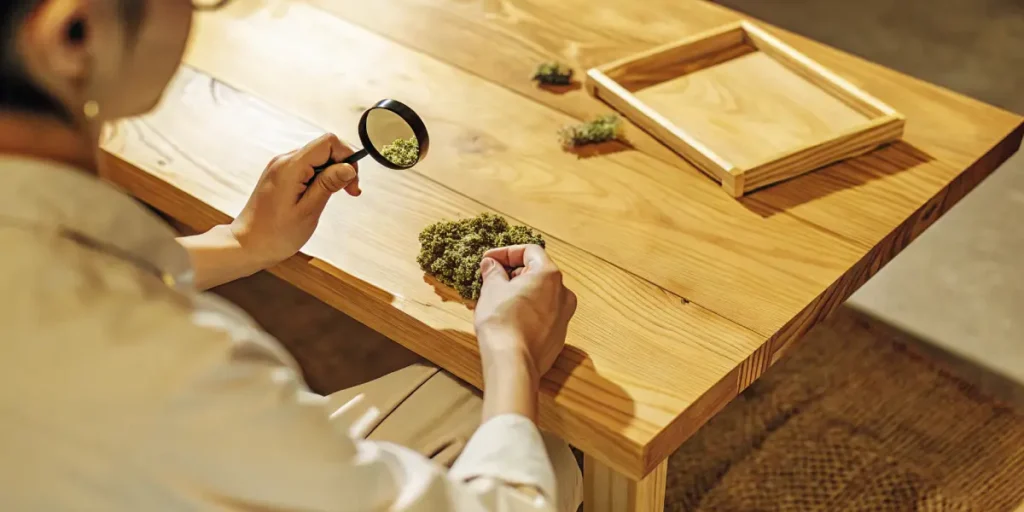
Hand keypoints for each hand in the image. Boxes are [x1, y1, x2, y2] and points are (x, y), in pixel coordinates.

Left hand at [230, 134, 360, 267]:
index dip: (346, 157)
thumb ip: (329, 184)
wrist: (247, 244)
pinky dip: (319, 178)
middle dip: (342, 167)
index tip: (351, 181)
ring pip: (317, 158)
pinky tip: (320, 195)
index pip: (328, 142)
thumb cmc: (275, 234)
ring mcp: (280, 167)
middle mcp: (284, 161)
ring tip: (334, 196)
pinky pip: (307, 167)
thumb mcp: (308, 211)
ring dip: (331, 174)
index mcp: (290, 167)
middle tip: (349, 192)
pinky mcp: (280, 175)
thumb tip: (349, 167)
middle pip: (324, 148)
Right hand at [474, 244, 576, 386]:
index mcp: (549, 275)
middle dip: (513, 273)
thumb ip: (493, 272)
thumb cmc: (502, 322)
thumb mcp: (492, 289)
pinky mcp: (558, 336)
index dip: (506, 253)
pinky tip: (509, 319)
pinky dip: (528, 311)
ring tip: (498, 299)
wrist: (513, 363)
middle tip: (491, 279)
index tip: (489, 260)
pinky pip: (543, 315)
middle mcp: (563, 293)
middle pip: (538, 273)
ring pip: (541, 295)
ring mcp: (564, 316)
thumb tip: (492, 265)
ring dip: (521, 292)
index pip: (530, 251)